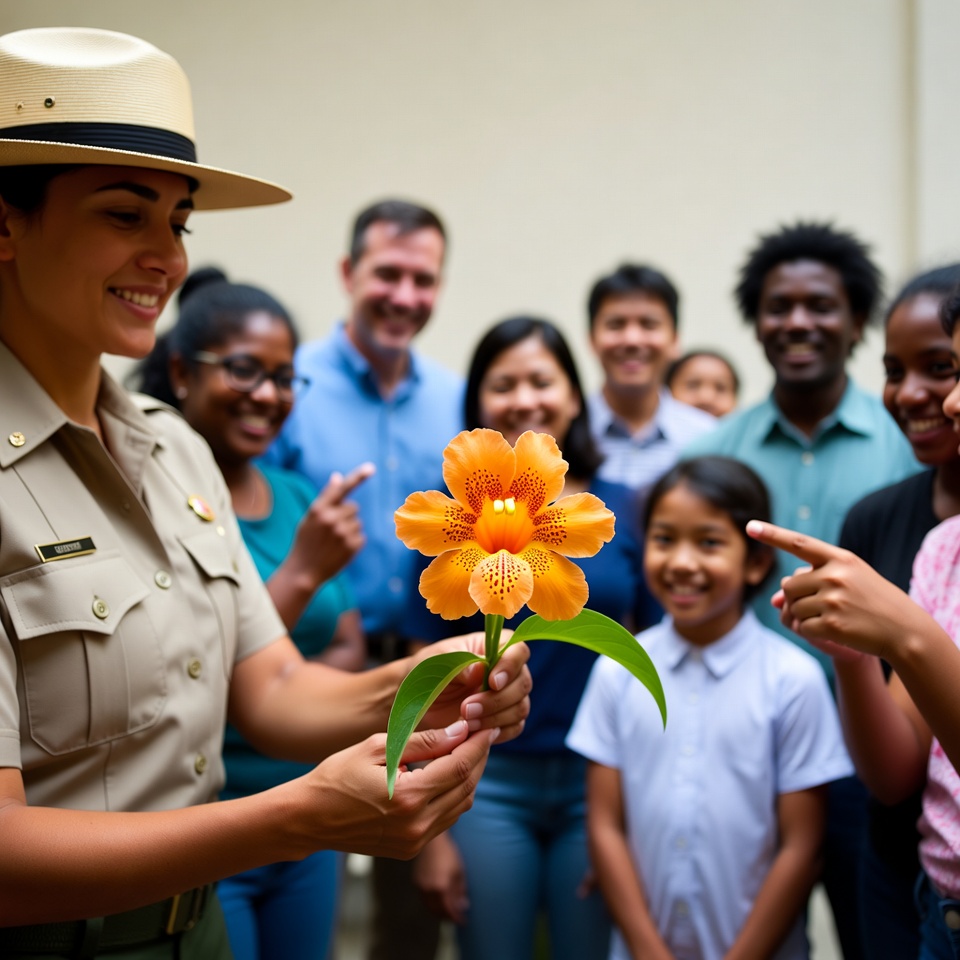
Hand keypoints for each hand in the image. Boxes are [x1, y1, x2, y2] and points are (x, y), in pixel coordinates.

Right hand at [289, 463, 373, 584]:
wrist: (304, 572)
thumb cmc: (306, 542)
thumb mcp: (310, 518)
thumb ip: (326, 497)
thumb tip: (338, 476)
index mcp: (318, 509)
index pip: (341, 489)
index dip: (357, 477)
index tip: (370, 467)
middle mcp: (331, 518)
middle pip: (353, 507)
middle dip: (345, 515)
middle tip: (331, 530)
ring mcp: (343, 532)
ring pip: (357, 522)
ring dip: (349, 529)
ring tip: (333, 542)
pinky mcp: (353, 545)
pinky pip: (360, 535)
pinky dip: (353, 542)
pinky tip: (339, 550)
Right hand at [293, 720, 495, 859]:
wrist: (308, 818)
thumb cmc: (337, 776)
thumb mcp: (377, 748)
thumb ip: (423, 741)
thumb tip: (459, 731)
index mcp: (408, 797)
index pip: (460, 768)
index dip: (478, 745)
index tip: (486, 726)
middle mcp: (417, 825)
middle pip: (467, 788)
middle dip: (478, 759)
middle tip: (480, 735)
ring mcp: (414, 841)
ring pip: (461, 806)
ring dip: (468, 778)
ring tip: (466, 752)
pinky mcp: (410, 849)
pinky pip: (446, 820)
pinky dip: (454, 797)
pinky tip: (447, 776)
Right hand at [413, 832, 468, 922]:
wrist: (431, 840)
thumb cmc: (449, 854)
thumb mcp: (459, 872)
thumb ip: (460, 891)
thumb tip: (463, 906)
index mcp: (441, 888)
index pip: (449, 910)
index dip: (456, 918)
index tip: (463, 921)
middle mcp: (428, 891)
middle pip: (437, 912)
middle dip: (448, 917)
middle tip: (456, 918)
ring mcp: (420, 887)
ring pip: (429, 907)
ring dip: (439, 912)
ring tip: (448, 911)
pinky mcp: (416, 882)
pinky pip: (424, 899)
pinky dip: (432, 904)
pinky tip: (438, 901)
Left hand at [417, 633, 530, 742]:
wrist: (420, 698)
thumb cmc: (430, 670)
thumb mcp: (439, 661)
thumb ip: (461, 663)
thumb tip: (482, 668)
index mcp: (495, 647)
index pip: (518, 651)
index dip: (510, 666)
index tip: (491, 682)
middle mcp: (508, 670)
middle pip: (523, 683)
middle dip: (496, 699)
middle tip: (466, 708)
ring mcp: (509, 696)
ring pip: (520, 707)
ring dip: (495, 717)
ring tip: (466, 721)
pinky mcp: (504, 719)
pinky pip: (515, 727)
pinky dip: (497, 732)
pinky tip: (474, 731)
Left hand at [747, 520, 919, 661]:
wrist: (903, 629)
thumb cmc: (871, 599)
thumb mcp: (848, 578)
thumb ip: (810, 580)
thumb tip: (774, 599)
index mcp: (840, 559)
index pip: (799, 544)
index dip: (773, 535)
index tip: (750, 526)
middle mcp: (834, 576)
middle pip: (788, 586)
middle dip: (796, 598)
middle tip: (822, 605)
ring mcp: (833, 601)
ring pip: (792, 608)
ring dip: (804, 616)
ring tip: (833, 616)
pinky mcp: (832, 625)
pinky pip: (802, 627)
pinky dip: (810, 631)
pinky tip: (833, 629)